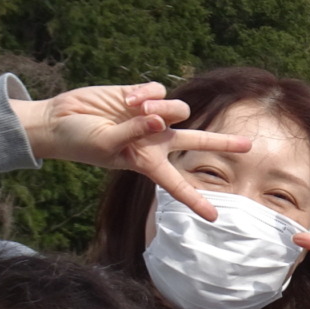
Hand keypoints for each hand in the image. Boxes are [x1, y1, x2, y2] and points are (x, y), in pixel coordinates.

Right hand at [10, 82, 250, 220]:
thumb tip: (158, 120)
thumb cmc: (80, 141)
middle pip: (196, 142)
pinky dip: (144, 93)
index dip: (195, 200)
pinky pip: (159, 91)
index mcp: (147, 162)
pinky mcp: (143, 96)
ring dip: (157, 108)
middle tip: (249, 146)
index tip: (214, 217)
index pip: (176, 185)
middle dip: (222, 143)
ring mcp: (151, 117)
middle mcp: (155, 140)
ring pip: (177, 109)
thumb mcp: (106, 144)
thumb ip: (134, 133)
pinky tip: (126, 99)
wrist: (60, 119)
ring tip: (131, 110)